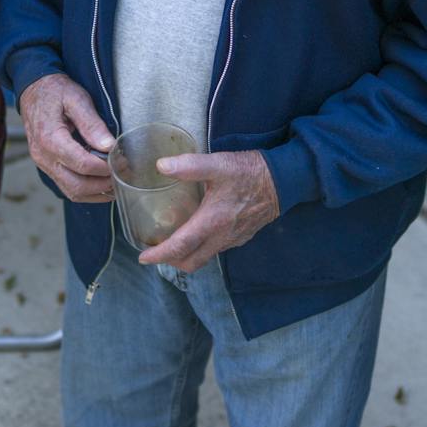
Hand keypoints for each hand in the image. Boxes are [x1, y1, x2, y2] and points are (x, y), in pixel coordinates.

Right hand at [18, 73, 115, 201]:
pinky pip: (66, 186)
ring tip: (116, 182)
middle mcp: (44, 156)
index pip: (82, 164)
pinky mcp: (47, 166)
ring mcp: (44, 164)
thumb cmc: (55, 91)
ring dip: (96, 192)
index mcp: (50, 138)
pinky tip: (102, 183)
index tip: (121, 162)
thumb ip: (92, 123)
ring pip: (72, 191)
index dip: (105, 168)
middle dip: (103, 184)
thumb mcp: (76, 98)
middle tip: (122, 176)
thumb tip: (108, 146)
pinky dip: (86, 190)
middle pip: (77, 185)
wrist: (33, 90)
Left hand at [137, 149, 278, 272]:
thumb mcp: (218, 164)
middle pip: (191, 261)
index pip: (179, 247)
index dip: (159, 256)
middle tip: (156, 252)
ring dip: (186, 256)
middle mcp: (221, 237)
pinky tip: (199, 233)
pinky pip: (217, 250)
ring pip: (204, 258)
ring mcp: (233, 239)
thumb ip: (189, 166)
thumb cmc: (250, 172)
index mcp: (211, 222)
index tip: (143, 257)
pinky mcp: (242, 236)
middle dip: (170, 261)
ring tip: (174, 243)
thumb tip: (161, 166)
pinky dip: (202, 249)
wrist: (283, 181)